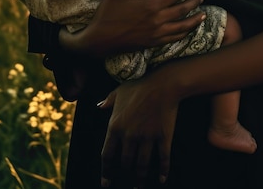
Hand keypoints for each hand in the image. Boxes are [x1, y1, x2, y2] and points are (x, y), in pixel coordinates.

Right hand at [59, 0, 204, 57]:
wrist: (99, 41)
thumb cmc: (107, 14)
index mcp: (150, 6)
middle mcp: (157, 20)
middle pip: (182, 10)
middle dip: (194, 2)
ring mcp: (156, 34)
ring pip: (182, 27)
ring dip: (194, 20)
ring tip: (203, 15)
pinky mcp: (153, 43)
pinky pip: (174, 39)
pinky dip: (184, 34)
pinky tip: (187, 31)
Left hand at [100, 70, 177, 186]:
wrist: (163, 83)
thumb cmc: (139, 85)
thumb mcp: (119, 91)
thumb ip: (108, 101)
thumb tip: (99, 106)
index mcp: (116, 126)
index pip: (107, 155)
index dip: (106, 171)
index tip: (106, 182)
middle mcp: (130, 136)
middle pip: (125, 163)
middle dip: (125, 175)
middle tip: (126, 183)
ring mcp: (147, 138)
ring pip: (142, 165)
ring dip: (140, 179)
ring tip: (139, 186)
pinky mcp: (163, 137)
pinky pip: (163, 158)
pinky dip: (163, 170)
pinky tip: (162, 179)